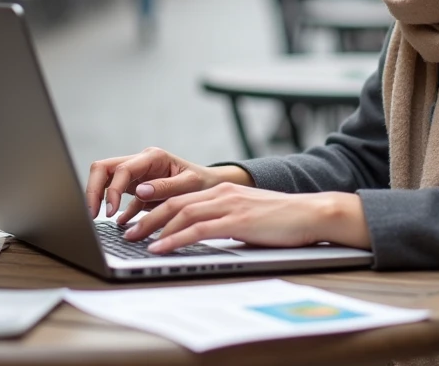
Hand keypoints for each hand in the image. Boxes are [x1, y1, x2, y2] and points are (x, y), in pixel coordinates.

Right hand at [84, 147, 251, 224]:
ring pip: (106, 178)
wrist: (212, 185)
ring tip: (98, 218)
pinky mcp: (137, 187)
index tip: (110, 212)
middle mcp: (141, 162)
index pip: (121, 169)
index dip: (111, 190)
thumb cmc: (204, 182)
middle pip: (104, 168)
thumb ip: (166, 187)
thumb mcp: (190, 184)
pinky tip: (119, 223)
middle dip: (93, 189)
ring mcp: (137, 174)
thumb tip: (139, 191)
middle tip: (92, 214)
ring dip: (99, 196)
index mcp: (153, 157)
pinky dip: (115, 209)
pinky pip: (118, 195)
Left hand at [121, 183, 370, 253]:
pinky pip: (198, 230)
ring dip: (154, 228)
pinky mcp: (236, 222)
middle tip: (127, 230)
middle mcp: (222, 194)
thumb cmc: (283, 219)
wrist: (311, 214)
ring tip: (136, 240)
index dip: (155, 208)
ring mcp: (228, 206)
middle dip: (146, 217)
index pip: (181, 197)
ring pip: (181, 214)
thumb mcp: (248, 215)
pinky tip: (161, 247)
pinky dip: (175, 238)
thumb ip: (226, 220)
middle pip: (174, 202)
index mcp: (223, 191)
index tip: (138, 219)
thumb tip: (206, 235)